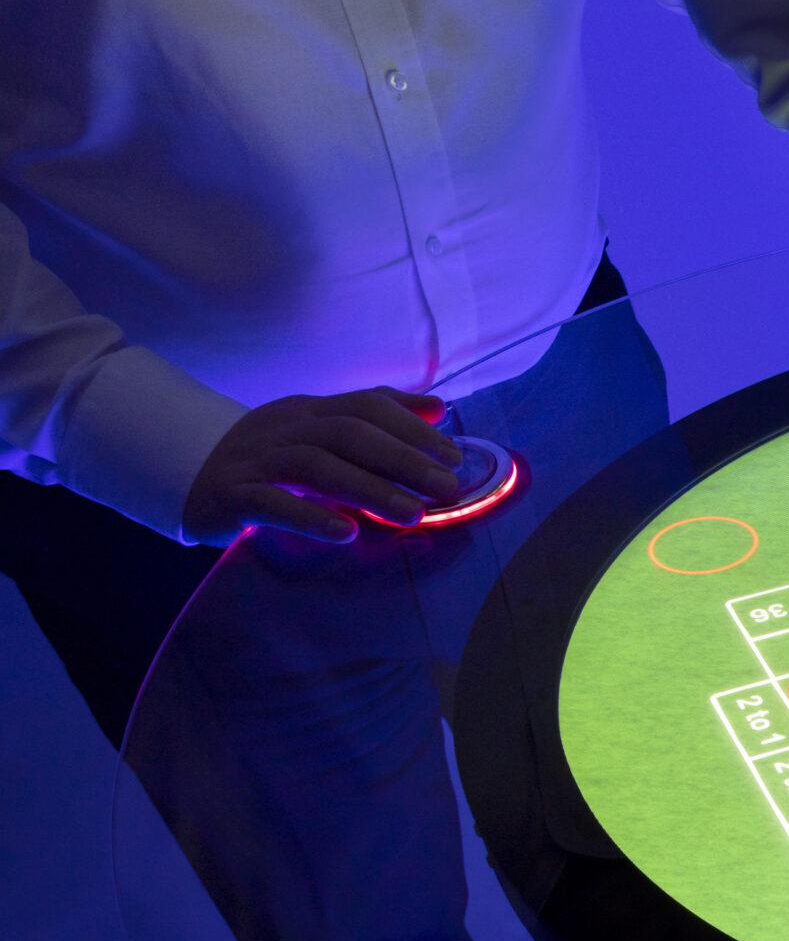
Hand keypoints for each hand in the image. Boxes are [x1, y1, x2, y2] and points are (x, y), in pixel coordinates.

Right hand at [183, 388, 461, 545]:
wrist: (183, 473)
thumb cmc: (268, 458)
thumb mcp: (319, 431)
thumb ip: (376, 417)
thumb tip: (439, 406)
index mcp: (308, 410)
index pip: (364, 406)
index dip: (411, 427)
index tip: (453, 454)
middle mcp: (284, 428)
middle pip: (347, 433)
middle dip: (402, 459)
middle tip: (446, 487)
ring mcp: (254, 460)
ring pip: (315, 466)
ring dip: (369, 489)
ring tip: (413, 514)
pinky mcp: (230, 496)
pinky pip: (270, 504)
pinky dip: (310, 517)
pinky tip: (346, 534)